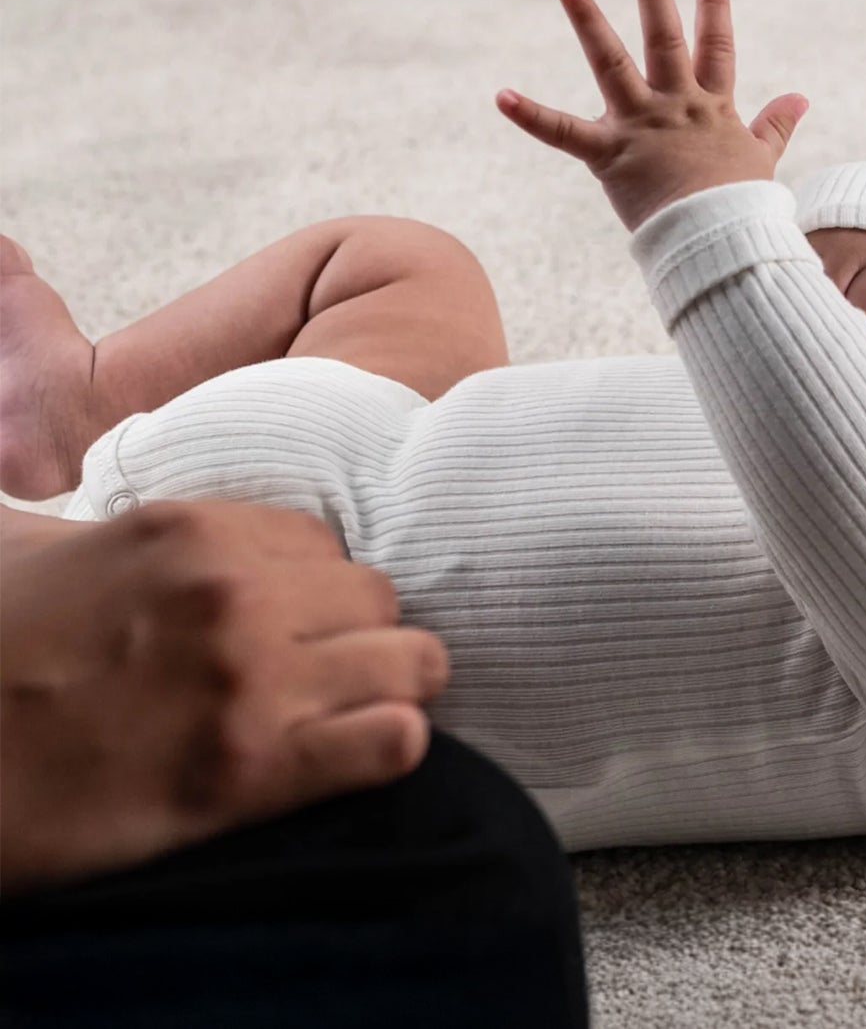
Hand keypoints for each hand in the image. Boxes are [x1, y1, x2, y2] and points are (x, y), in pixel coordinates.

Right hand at [0, 499, 448, 894]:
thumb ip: (96, 524)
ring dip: (393, 687)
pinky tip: (352, 755)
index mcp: (189, 531)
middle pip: (377, 598)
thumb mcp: (32, 550)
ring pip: (411, 661)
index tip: (296, 623)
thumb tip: (88, 507)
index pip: (325, 543)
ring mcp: (250, 680)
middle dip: (361, 637)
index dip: (317, 589)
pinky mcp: (249, 773)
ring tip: (353, 714)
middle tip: (326, 675)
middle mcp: (234, 593)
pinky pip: (392, 742)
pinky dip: (390, 746)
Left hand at [496, 0, 805, 229]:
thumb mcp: (762, 159)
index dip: (714, 7)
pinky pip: (563, 133)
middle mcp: (675, 106)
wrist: (721, 240)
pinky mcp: (610, 155)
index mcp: (711, 107)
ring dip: (589, 22)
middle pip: (664, 40)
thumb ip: (776, 125)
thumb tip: (800, 98)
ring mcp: (641, 126)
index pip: (715, 47)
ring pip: (611, 64)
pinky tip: (501, 94)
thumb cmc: (741, 207)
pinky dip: (531, 116)